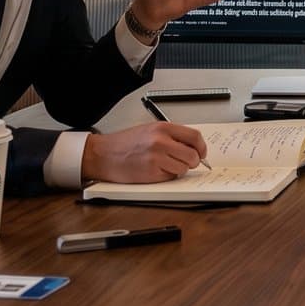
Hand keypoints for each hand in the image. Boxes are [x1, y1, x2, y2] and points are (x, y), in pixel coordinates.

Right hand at [81, 120, 207, 182]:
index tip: (202, 152)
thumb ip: (171, 135)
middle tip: (186, 162)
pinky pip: (171, 177)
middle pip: (193, 155)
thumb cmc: (123, 143)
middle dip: (193, 161)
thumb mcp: (149, 130)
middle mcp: (161, 141)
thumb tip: (192, 145)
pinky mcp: (151, 173)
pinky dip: (167, 176)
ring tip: (165, 165)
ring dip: (179, 170)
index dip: (201, 147)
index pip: (194, 137)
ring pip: (184, 168)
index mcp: (162, 128)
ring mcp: (156, 158)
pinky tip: (155, 170)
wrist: (102, 154)